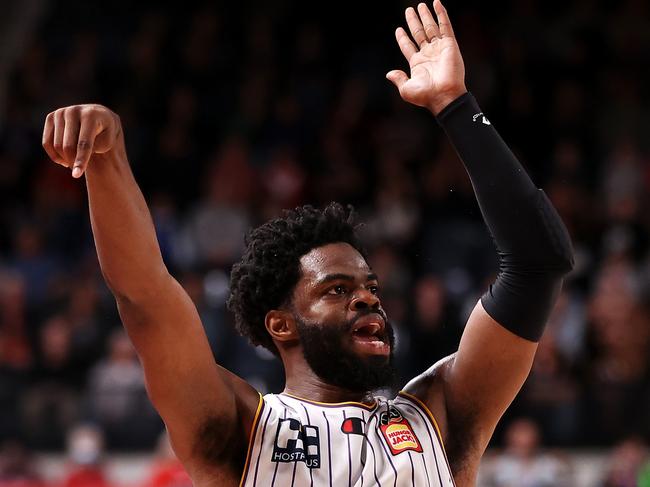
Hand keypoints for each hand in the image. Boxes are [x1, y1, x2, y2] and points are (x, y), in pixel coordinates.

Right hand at [42, 105, 123, 177]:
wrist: (99, 117)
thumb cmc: (105, 133)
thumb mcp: (108, 142)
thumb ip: (94, 148)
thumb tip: (76, 157)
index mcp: (91, 115)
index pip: (84, 143)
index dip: (81, 160)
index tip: (76, 175)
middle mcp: (74, 111)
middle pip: (68, 146)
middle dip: (73, 161)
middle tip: (78, 170)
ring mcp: (61, 112)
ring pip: (56, 145)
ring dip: (65, 159)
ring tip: (74, 163)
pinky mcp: (51, 117)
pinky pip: (47, 142)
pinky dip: (54, 155)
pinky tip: (65, 160)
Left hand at [387, 0, 466, 114]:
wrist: (444, 95)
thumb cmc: (425, 95)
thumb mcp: (406, 89)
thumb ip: (398, 79)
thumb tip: (389, 74)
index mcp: (417, 64)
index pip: (408, 46)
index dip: (403, 38)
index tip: (398, 29)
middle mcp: (428, 54)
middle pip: (418, 33)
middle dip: (414, 22)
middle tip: (409, 10)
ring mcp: (439, 48)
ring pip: (431, 28)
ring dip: (426, 16)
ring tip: (420, 5)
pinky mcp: (450, 45)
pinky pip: (445, 26)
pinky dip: (441, 14)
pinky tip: (437, 4)